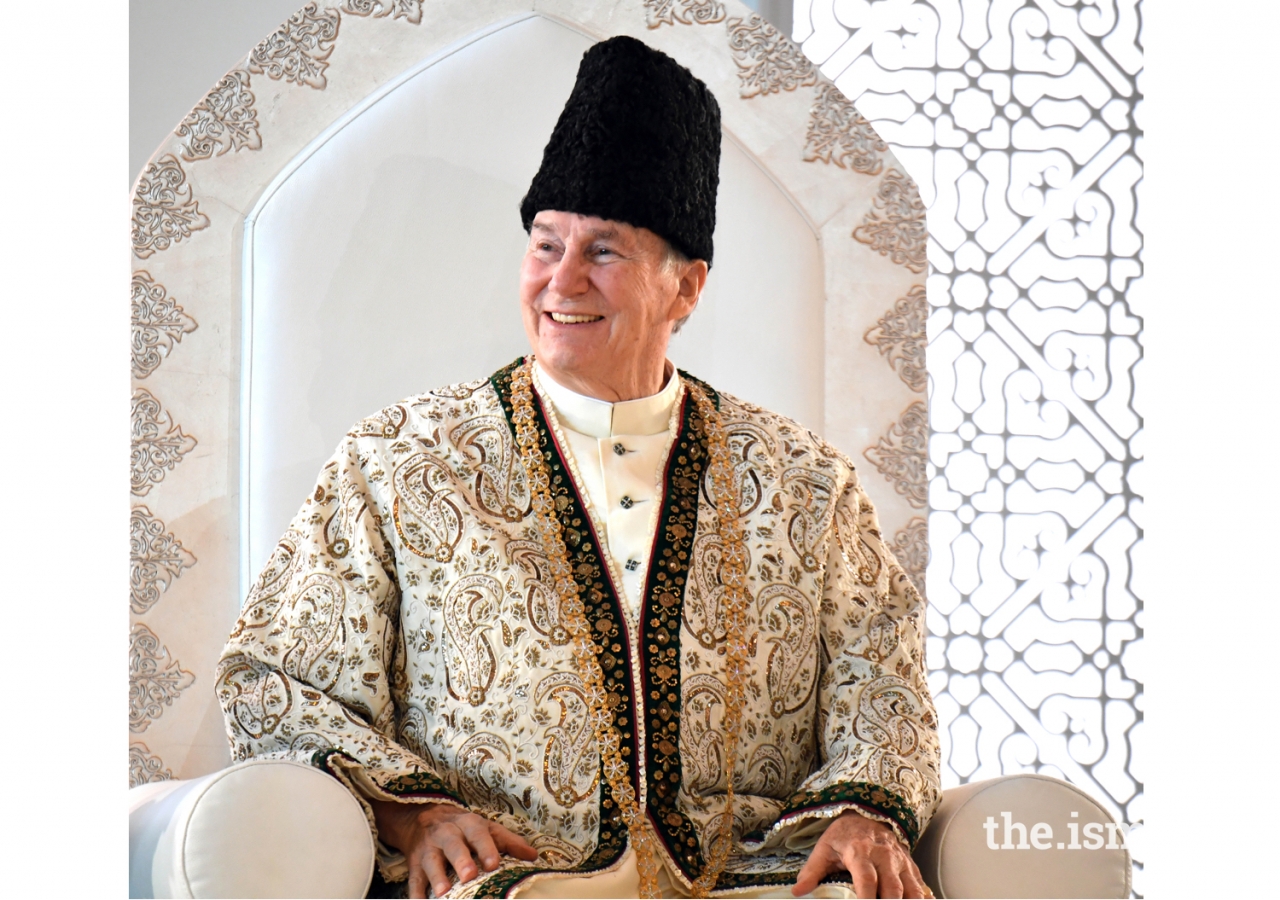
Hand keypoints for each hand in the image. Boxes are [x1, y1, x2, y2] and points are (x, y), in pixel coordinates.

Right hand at [370, 799, 538, 897]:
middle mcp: (447, 835)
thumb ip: (508, 841)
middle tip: (469, 876)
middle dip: (461, 860)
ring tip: (444, 893)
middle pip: (453, 846)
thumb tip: (533, 856)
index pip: (479, 834)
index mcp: (468, 825)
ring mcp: (428, 850)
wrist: (423, 816)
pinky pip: (413, 880)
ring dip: (437, 877)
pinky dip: (415, 894)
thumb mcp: (486, 828)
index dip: (486, 848)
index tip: (493, 864)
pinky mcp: (414, 865)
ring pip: (431, 862)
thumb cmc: (462, 827)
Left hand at [792, 810, 930, 898]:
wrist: (867, 813)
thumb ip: (812, 871)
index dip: (867, 898)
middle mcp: (884, 857)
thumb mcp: (824, 848)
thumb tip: (798, 892)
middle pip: (893, 889)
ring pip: (911, 889)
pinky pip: (921, 886)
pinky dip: (923, 899)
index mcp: (860, 852)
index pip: (866, 879)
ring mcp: (900, 862)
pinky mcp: (911, 866)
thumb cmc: (843, 836)